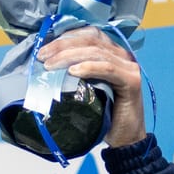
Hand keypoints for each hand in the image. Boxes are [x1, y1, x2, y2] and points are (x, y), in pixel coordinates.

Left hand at [40, 27, 145, 148]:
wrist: (125, 139)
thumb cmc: (104, 115)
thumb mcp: (85, 89)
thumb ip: (74, 73)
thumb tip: (45, 66)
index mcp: (112, 52)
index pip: (88, 34)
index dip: (65, 37)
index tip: (44, 47)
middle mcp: (122, 55)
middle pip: (90, 39)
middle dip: (62, 45)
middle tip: (42, 56)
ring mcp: (129, 67)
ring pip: (96, 51)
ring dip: (69, 56)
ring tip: (50, 65)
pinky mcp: (131, 81)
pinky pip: (108, 68)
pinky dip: (89, 67)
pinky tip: (73, 71)